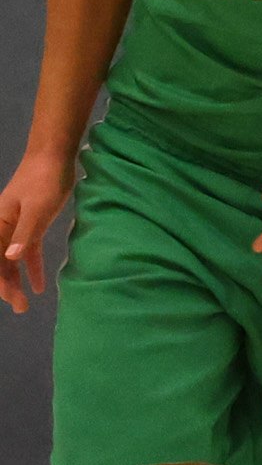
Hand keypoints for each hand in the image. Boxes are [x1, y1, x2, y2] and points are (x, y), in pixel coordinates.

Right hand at [0, 149, 68, 313]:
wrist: (53, 156)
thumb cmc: (44, 180)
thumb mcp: (36, 209)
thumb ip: (24, 235)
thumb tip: (9, 258)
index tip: (10, 298)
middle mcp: (1, 228)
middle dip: (6, 287)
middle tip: (21, 309)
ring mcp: (15, 227)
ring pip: (11, 260)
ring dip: (16, 281)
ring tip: (25, 303)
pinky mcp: (31, 225)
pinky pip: (28, 251)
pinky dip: (32, 268)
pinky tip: (40, 285)